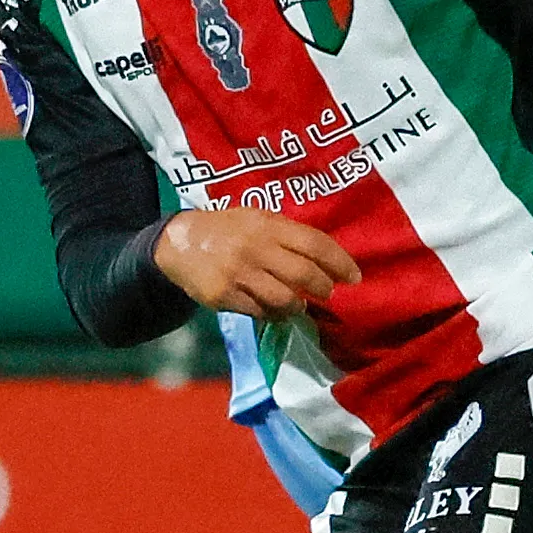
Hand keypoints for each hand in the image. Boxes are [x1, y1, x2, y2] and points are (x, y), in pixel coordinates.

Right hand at [152, 207, 359, 318]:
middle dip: (323, 288)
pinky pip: (259, 312)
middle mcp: (254, 248)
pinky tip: (273, 310)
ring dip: (298, 306)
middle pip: (304, 275)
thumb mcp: (256, 218)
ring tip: (299, 305)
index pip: (315, 244)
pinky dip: (272, 314)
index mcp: (267, 225)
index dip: (340, 262)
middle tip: (327, 292)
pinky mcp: (222, 295)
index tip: (355, 277)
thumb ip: (287, 235)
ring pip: (284, 299)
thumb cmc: (226, 229)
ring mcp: (238, 274)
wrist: (177, 242)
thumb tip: (326, 259)